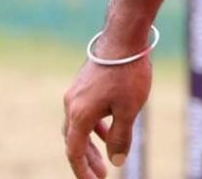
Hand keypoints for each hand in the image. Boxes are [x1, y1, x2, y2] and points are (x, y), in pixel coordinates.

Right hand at [62, 48, 151, 177]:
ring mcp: (75, 91)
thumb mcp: (129, 109)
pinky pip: (84, 110)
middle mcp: (71, 104)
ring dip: (91, 140)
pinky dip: (95, 122)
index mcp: (79, 115)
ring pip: (79, 124)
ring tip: (108, 150)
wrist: (124, 36)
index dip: (83, 171)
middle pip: (74, 140)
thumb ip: (121, 137)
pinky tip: (110, 123)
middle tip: (102, 174)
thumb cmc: (128, 73)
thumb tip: (116, 160)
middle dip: (87, 159)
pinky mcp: (84, 81)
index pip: (75, 152)